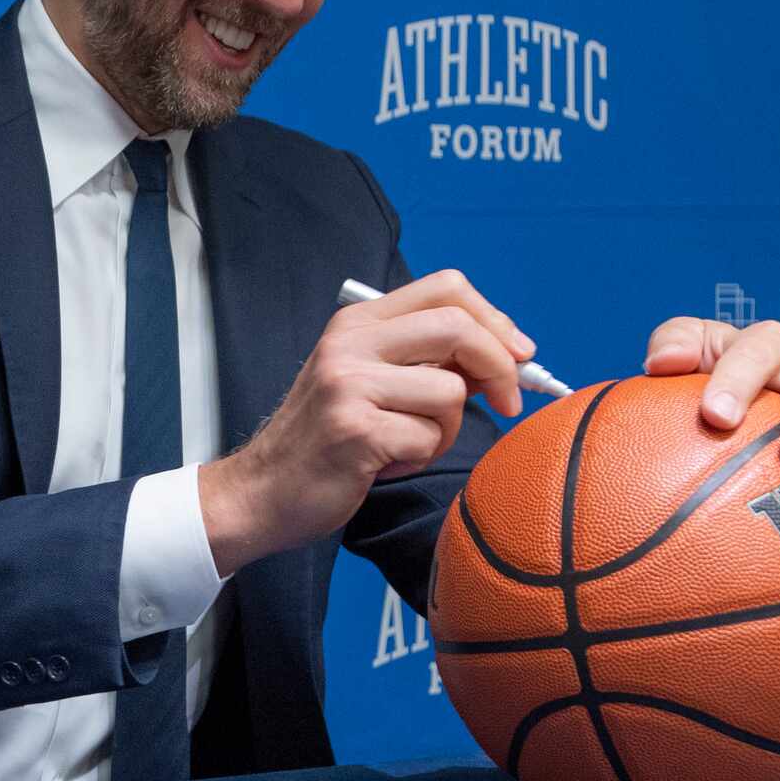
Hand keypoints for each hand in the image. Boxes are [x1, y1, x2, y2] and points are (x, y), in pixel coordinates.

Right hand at [201, 269, 532, 573]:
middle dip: (500, 366)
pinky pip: (428, 437)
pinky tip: (387, 464)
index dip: (495, 318)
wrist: (261, 492)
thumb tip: (507, 357)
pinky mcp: (354, 430)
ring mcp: (347, 385)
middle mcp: (349, 343)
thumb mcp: (369, 382)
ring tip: (408, 444)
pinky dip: (421, 457)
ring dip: (446, 429)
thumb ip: (426, 360)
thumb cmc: (325, 441)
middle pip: (457, 327)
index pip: (446, 288)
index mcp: (356, 323)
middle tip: (507, 402)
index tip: (517, 354)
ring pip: (449, 391)